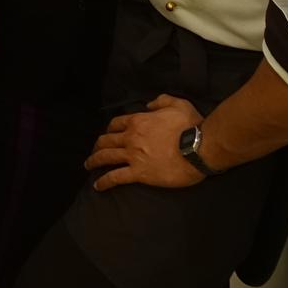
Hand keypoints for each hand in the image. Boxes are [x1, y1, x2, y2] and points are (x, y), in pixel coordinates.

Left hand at [84, 95, 205, 190]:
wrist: (199, 148)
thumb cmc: (191, 125)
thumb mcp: (177, 104)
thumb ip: (161, 101)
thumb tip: (149, 105)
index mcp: (139, 121)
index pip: (116, 123)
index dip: (110, 129)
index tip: (108, 134)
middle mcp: (131, 137)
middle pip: (106, 140)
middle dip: (98, 145)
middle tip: (95, 150)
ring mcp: (133, 156)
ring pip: (106, 157)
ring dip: (94, 161)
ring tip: (88, 165)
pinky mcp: (139, 173)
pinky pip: (116, 177)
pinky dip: (104, 182)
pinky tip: (97, 186)